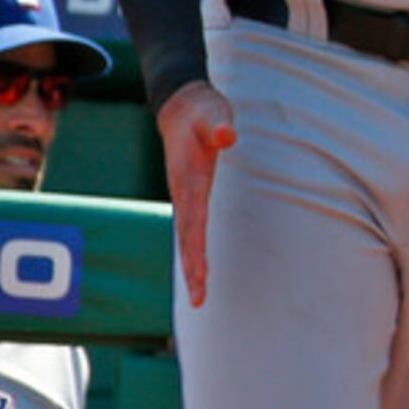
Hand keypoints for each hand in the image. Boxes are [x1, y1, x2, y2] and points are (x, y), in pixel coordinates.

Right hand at [157, 80, 236, 307]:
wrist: (181, 108)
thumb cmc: (202, 111)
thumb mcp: (214, 113)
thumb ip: (219, 126)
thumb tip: (227, 137)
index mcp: (189, 178)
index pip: (193, 218)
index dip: (195, 245)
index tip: (199, 271)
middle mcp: (184, 192)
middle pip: (187, 237)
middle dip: (192, 268)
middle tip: (199, 299)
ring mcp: (185, 195)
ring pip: (187, 236)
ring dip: (191, 265)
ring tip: (199, 296)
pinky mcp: (191, 194)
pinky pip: (191, 228)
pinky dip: (193, 250)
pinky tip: (198, 268)